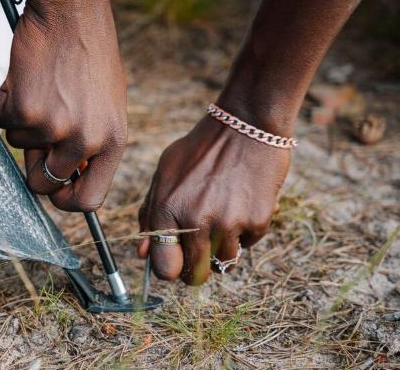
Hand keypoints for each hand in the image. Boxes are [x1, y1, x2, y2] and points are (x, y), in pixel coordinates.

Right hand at [0, 0, 126, 211]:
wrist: (71, 10)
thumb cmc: (90, 52)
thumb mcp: (108, 103)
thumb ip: (93, 141)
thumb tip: (71, 175)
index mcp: (113, 140)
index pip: (88, 199)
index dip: (65, 200)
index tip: (55, 189)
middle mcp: (85, 140)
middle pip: (43, 183)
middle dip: (32, 164)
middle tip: (33, 133)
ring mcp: (53, 127)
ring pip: (18, 144)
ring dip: (22, 120)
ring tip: (41, 86)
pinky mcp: (24, 109)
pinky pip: (1, 120)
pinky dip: (5, 100)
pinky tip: (25, 76)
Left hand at [137, 115, 289, 284]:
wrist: (246, 125)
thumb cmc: (200, 150)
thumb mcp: (165, 173)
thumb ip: (150, 214)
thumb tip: (142, 254)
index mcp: (167, 209)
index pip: (164, 268)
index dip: (170, 269)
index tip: (176, 262)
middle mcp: (196, 221)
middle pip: (195, 274)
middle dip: (196, 269)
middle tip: (200, 254)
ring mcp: (229, 223)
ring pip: (223, 262)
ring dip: (222, 248)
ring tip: (223, 217)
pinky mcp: (258, 221)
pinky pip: (248, 245)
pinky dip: (244, 232)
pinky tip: (241, 205)